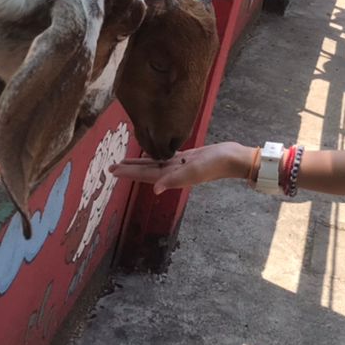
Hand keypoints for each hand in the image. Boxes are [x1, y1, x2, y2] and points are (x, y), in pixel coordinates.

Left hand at [110, 141, 250, 192]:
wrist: (233, 158)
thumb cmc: (216, 163)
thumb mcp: (195, 170)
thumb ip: (175, 179)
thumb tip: (155, 189)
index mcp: (174, 177)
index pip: (146, 176)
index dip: (129, 174)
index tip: (113, 171)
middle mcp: (174, 174)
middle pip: (147, 171)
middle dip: (129, 170)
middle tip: (111, 167)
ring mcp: (180, 166)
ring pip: (154, 165)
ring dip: (139, 164)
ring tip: (125, 163)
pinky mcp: (187, 158)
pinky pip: (166, 158)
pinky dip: (155, 158)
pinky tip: (150, 155)